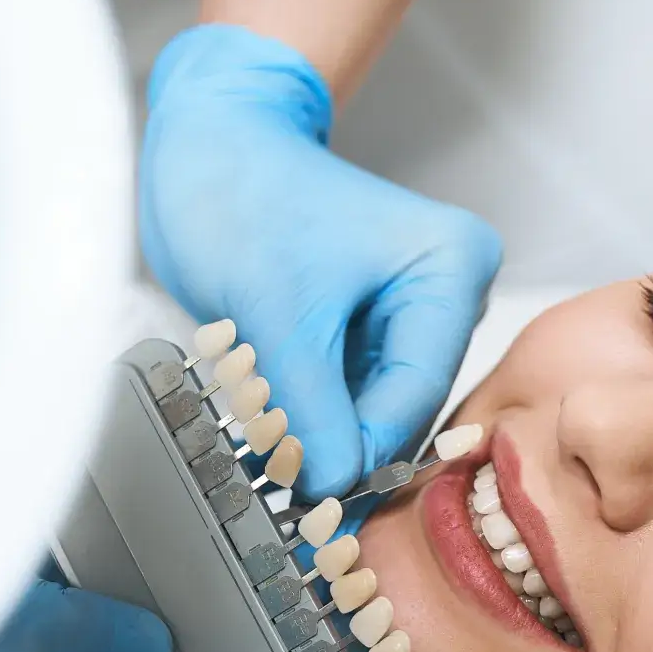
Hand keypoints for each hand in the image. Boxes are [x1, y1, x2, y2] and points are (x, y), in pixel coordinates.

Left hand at [140, 24, 501, 497]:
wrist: (201, 147)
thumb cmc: (242, 193)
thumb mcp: (277, 311)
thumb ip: (309, 406)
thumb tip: (332, 485)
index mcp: (451, 268)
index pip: (418, 390)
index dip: (364, 451)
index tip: (317, 504)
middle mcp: (444, 292)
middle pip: (401, 405)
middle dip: (341, 446)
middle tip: (290, 500)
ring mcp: (407, 314)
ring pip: (370, 409)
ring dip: (318, 437)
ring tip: (266, 459)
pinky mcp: (366, 331)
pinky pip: (344, 395)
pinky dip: (305, 418)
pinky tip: (267, 433)